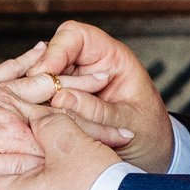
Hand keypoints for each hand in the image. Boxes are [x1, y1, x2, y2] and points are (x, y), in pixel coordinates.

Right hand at [0, 22, 172, 172]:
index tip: (45, 73)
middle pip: (52, 56)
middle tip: (36, 102)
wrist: (153, 153)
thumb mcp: (129, 122)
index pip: (75, 36)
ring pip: (43, 80)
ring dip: (39, 98)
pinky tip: (40, 125)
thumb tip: (60, 98)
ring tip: (39, 118)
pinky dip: (40, 112)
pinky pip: (45, 102)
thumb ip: (97, 110)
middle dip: (42, 78)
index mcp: (111, 57)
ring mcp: (74, 84)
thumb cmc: (150, 132)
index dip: (57, 50)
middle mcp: (89, 66)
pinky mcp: (64, 105)